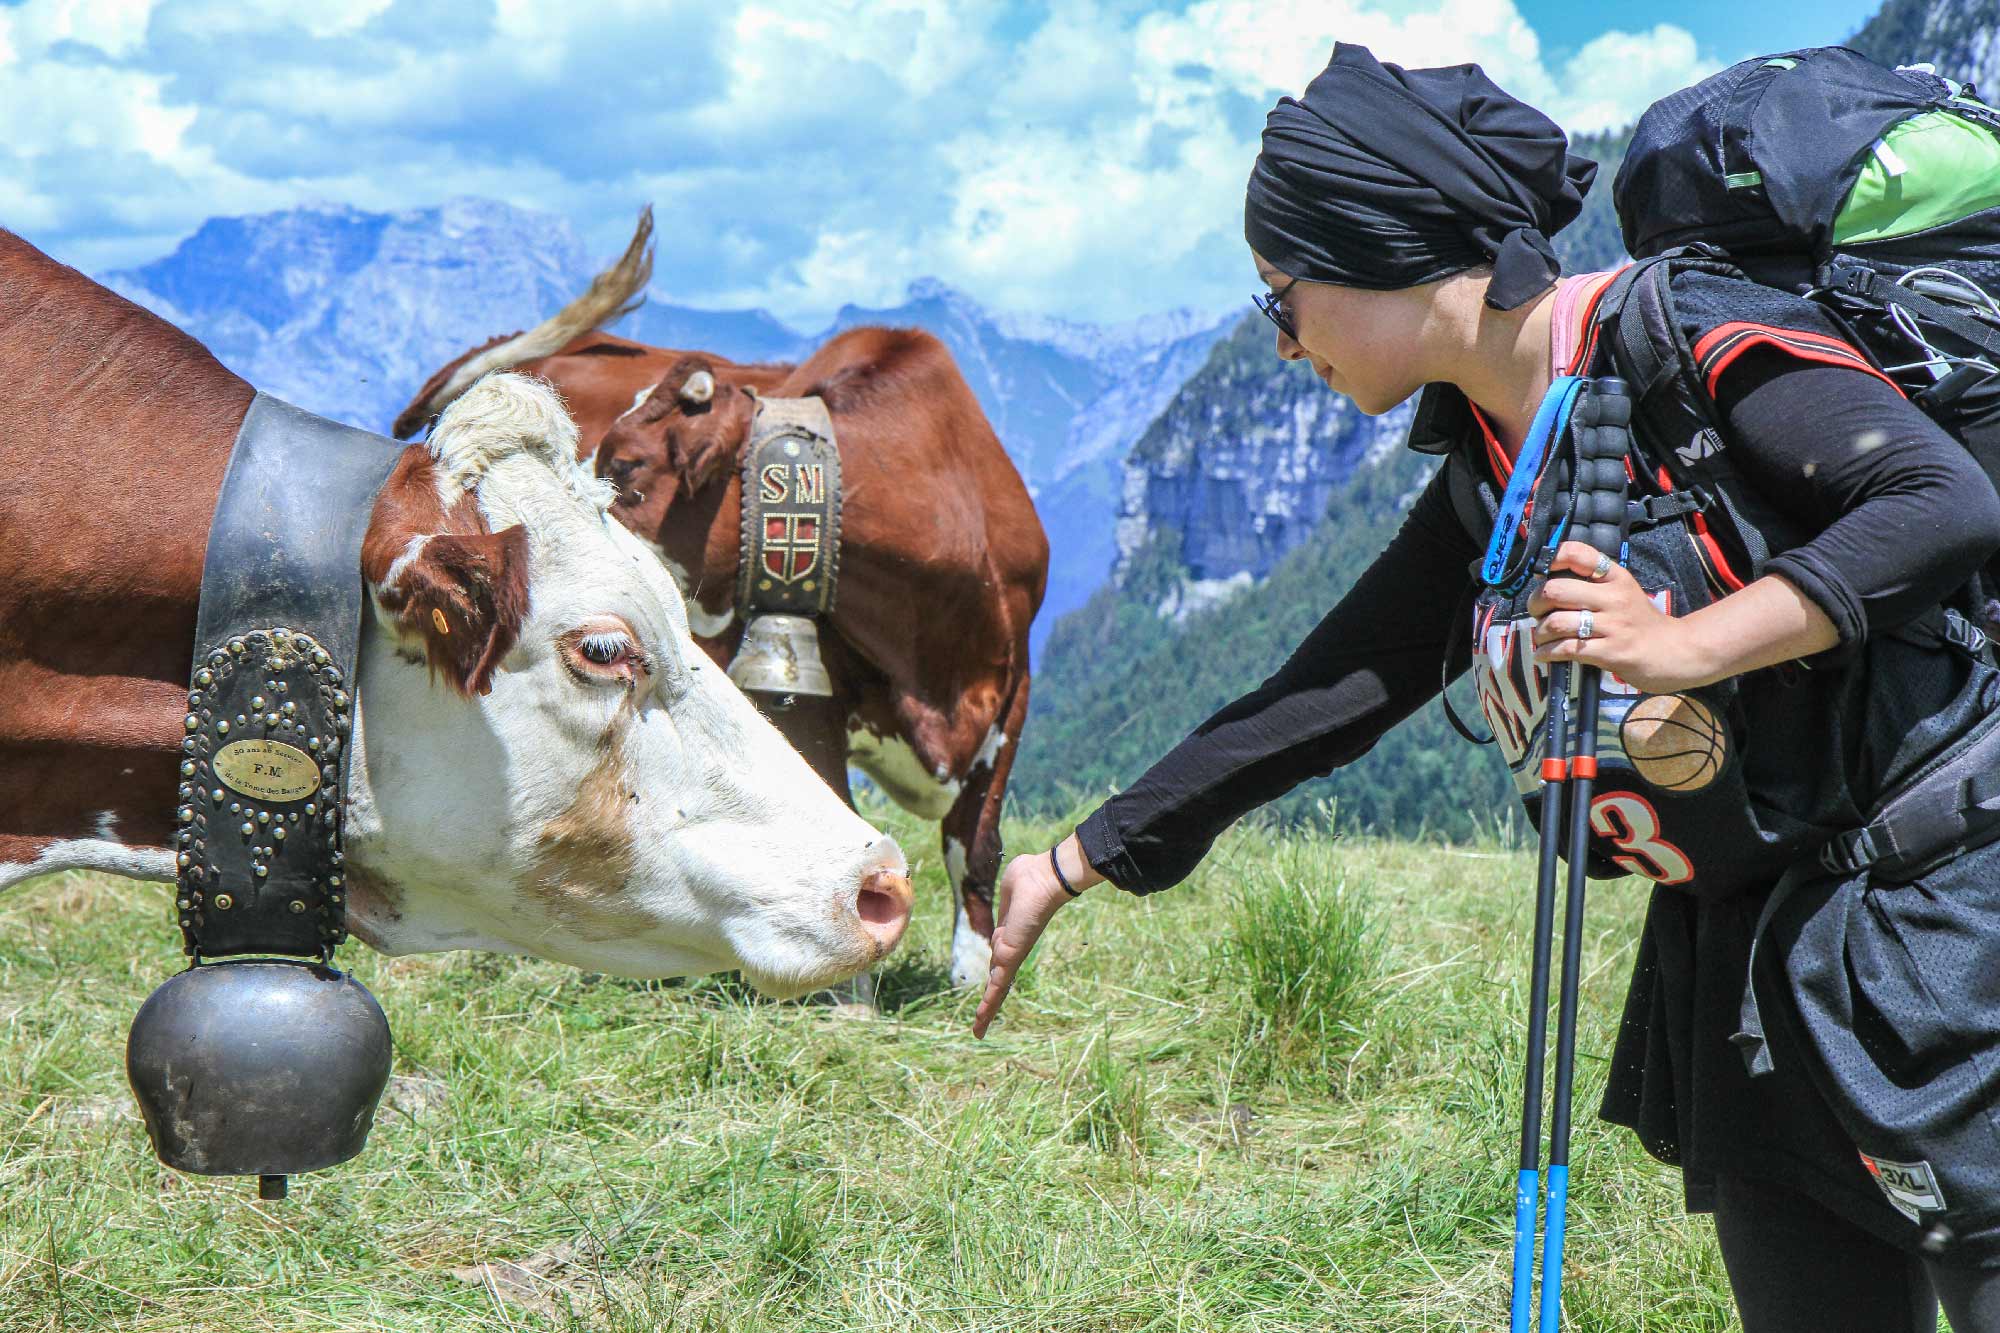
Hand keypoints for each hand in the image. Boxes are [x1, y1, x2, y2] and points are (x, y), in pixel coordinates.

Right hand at [971, 838, 1094, 1037]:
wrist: (1046, 878)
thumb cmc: (1031, 877)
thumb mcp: (1011, 892)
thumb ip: (1008, 899)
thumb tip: (1013, 892)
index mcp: (1010, 935)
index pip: (999, 959)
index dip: (992, 972)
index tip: (988, 985)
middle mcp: (1012, 948)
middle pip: (998, 979)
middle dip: (990, 1001)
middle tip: (983, 1020)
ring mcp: (1013, 955)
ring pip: (997, 989)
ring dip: (987, 1010)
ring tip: (979, 1029)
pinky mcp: (1012, 957)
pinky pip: (998, 986)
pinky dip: (989, 1006)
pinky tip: (981, 1023)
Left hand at [1528, 541, 1718, 693]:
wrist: (1678, 652)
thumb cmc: (1641, 622)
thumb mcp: (1624, 592)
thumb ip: (1593, 585)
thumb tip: (1547, 582)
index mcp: (1616, 577)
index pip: (1578, 554)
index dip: (1551, 559)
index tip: (1539, 572)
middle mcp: (1614, 597)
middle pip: (1556, 590)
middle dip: (1536, 603)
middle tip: (1536, 612)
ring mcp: (1614, 625)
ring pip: (1557, 622)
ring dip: (1540, 632)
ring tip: (1541, 637)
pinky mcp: (1611, 652)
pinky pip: (1567, 649)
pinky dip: (1547, 653)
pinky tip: (1544, 654)